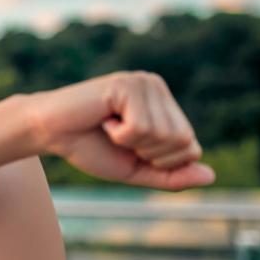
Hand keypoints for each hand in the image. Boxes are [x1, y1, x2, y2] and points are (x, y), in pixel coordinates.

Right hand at [31, 71, 214, 189]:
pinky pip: (141, 127)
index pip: (190, 147)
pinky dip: (119, 135)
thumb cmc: (89, 148)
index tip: (128, 147)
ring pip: (164, 135)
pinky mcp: (127, 84)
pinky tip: (103, 119)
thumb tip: (210, 177)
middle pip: (182, 142)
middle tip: (118, 138)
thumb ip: (170, 175)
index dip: (159, 162)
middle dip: (148, 153)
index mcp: (164, 105)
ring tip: (109, 127)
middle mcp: (157, 88)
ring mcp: (143, 83)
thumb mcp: (135, 169)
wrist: (49, 133)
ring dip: (131, 143)